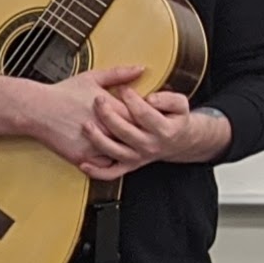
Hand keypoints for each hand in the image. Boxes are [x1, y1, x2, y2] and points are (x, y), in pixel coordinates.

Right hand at [0, 64, 161, 179]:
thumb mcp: (92, 78)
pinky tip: (111, 151)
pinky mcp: (83, 157)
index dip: (148, 116)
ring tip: (127, 142)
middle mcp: (106, 129)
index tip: (148, 114)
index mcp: (112, 109)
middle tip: (142, 130)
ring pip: (122, 153)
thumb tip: (140, 69)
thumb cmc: (62, 93)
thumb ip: (120, 74)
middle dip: (140, 133)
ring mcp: (95, 145)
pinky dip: (109, 160)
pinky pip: (105, 165)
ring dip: (126, 148)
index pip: (143, 116)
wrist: (36, 110)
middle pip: (134, 136)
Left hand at [93, 86, 231, 170]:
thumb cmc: (175, 118)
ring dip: (98, 140)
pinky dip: (97, 172)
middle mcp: (149, 146)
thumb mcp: (180, 104)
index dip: (131, 100)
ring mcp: (138, 158)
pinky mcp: (129, 166)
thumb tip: (150, 98)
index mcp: (164, 130)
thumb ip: (168, 98)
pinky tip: (82, 163)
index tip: (122, 89)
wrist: (178, 142)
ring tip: (86, 125)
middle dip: (109, 114)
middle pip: (125, 131)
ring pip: (115, 152)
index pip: (144, 113)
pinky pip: (111, 173)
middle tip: (97, 100)